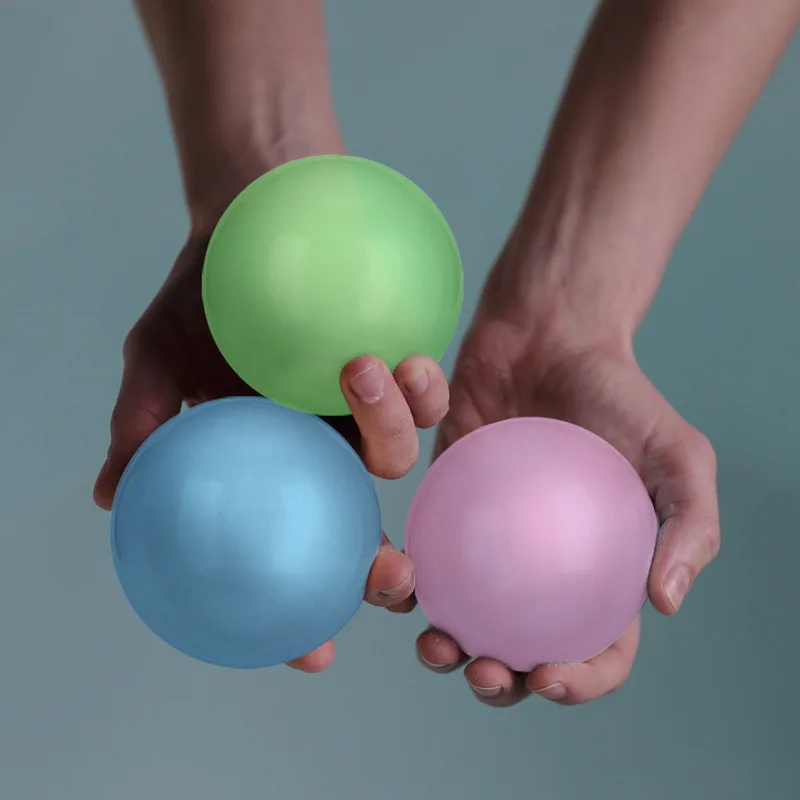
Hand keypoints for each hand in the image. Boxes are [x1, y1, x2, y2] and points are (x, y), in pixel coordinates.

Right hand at [94, 233, 449, 673]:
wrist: (251, 223)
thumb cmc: (202, 297)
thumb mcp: (158, 360)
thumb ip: (143, 427)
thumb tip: (108, 497)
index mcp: (272, 468)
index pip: (291, 557)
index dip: (303, 614)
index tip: (313, 653)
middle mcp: (323, 451)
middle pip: (364, 533)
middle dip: (384, 567)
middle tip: (390, 571)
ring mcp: (365, 413)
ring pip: (399, 457)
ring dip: (393, 434)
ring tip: (358, 372)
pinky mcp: (400, 366)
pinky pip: (426, 391)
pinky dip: (421, 385)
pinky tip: (408, 359)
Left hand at [415, 315, 719, 706]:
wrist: (550, 337)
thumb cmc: (620, 396)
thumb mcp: (679, 456)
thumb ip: (690, 526)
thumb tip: (664, 604)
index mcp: (601, 572)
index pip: (598, 649)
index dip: (578, 683)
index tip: (548, 676)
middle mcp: (542, 567)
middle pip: (519, 650)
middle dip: (496, 682)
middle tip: (480, 667)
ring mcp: (490, 541)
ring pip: (461, 616)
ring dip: (444, 648)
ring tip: (435, 641)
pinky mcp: (445, 505)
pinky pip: (425, 555)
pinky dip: (411, 580)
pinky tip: (405, 579)